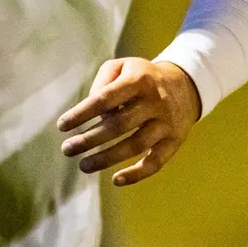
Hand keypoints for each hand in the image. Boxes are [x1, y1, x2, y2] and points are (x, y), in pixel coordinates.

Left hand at [56, 57, 200, 186]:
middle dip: (90, 139)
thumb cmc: (142, 76)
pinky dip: (137, 174)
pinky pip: (156, 162)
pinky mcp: (175, 141)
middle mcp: (154, 102)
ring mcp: (166, 123)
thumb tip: (91, 111)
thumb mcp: (122, 66)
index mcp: (138, 80)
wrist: (186, 84)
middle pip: (118, 125)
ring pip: (135, 145)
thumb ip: (102, 82)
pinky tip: (116, 180)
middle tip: (67, 149)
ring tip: (83, 165)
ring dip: (107, 158)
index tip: (62, 126)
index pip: (104, 99)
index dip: (82, 113)